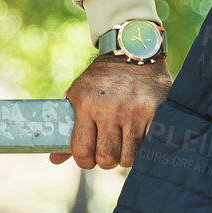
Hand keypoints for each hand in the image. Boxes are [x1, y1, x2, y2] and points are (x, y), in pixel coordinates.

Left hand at [55, 53, 171, 168]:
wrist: (133, 52)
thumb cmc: (102, 79)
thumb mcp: (79, 95)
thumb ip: (69, 127)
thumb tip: (55, 159)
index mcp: (86, 104)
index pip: (82, 150)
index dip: (84, 161)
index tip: (88, 159)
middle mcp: (110, 109)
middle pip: (107, 157)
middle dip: (105, 160)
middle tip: (108, 151)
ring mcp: (135, 111)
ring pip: (129, 156)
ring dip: (126, 156)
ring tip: (124, 144)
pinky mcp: (156, 112)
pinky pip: (149, 145)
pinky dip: (144, 147)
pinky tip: (140, 138)